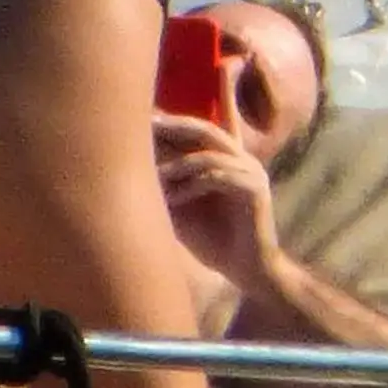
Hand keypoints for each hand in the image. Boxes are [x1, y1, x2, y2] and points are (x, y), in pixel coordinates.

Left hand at [155, 113, 281, 296]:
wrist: (245, 271)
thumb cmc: (210, 240)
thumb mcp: (181, 207)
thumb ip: (165, 183)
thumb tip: (132, 161)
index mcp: (227, 159)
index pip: (201, 129)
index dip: (174, 118)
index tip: (145, 115)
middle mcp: (242, 159)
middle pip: (206, 129)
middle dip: (174, 125)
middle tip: (148, 124)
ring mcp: (252, 172)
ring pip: (208, 155)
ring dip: (177, 165)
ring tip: (153, 176)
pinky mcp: (256, 190)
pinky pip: (217, 178)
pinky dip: (191, 186)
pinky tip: (172, 199)